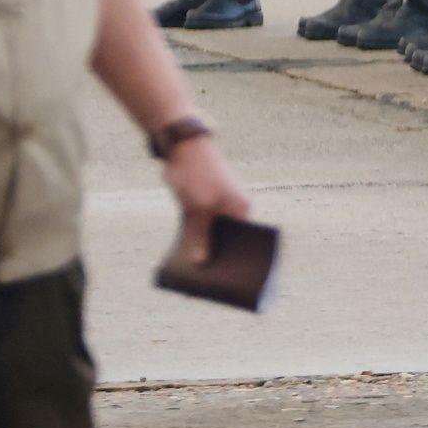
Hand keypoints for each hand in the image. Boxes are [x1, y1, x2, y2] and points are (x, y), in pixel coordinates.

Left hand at [162, 134, 251, 267]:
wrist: (183, 149)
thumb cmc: (198, 176)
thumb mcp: (198, 210)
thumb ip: (200, 236)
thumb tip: (201, 261)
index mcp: (241, 207)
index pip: (244, 238)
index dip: (236, 256)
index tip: (229, 276)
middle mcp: (233, 208)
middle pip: (226, 238)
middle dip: (216, 255)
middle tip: (208, 278)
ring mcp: (216, 206)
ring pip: (210, 233)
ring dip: (201, 246)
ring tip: (193, 271)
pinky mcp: (201, 204)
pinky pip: (198, 226)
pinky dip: (191, 237)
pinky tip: (183, 254)